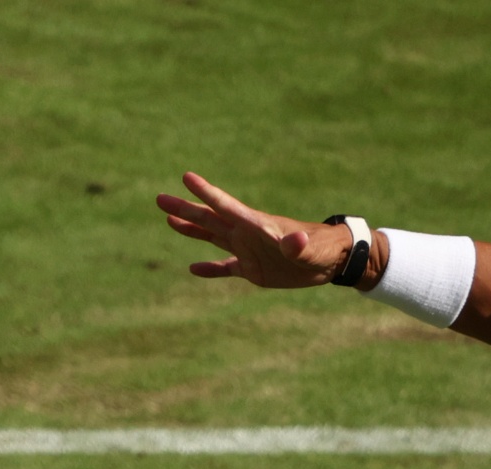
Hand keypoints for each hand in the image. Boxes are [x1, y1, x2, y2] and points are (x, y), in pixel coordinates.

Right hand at [155, 172, 351, 287]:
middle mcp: (246, 234)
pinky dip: (210, 269)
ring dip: (191, 230)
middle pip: (210, 219)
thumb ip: (298, 244)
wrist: (330, 260)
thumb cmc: (321, 249)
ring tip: (169, 219)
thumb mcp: (309, 248)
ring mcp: (247, 250)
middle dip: (186, 209)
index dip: (206, 192)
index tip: (186, 177)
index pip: (225, 206)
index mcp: (255, 225)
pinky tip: (193, 268)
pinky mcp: (253, 268)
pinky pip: (225, 267)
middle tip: (160, 199)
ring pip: (212, 237)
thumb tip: (296, 240)